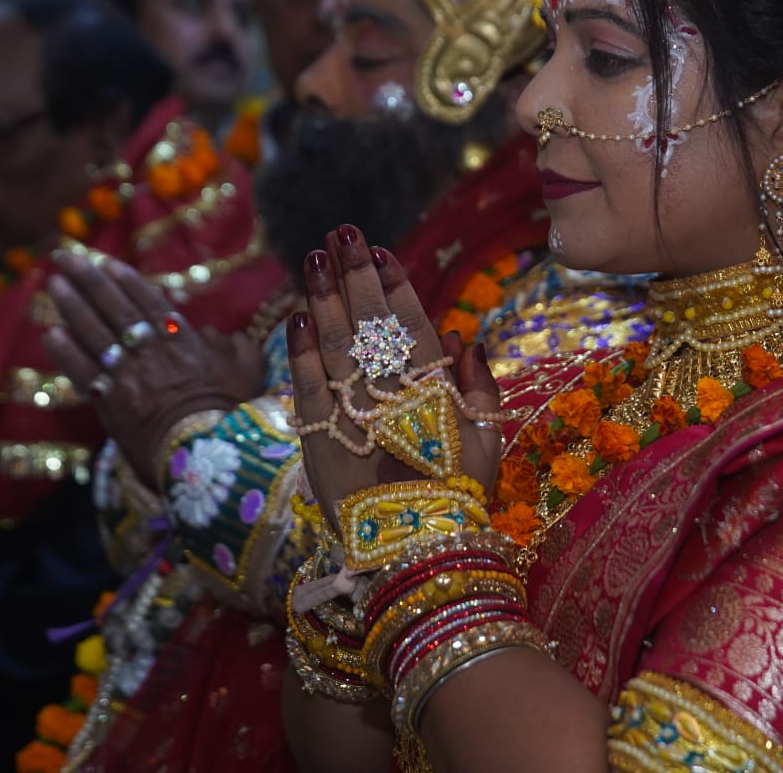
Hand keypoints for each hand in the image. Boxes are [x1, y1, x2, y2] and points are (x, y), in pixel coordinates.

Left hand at [42, 252, 264, 486]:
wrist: (204, 451)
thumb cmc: (231, 411)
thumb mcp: (246, 370)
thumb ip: (233, 346)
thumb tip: (217, 336)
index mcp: (182, 339)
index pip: (148, 301)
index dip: (126, 280)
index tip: (106, 262)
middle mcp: (149, 349)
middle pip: (113, 307)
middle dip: (87, 279)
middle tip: (65, 255)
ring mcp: (126, 373)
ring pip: (93, 332)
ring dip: (71, 306)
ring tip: (54, 284)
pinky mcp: (109, 401)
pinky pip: (82, 371)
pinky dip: (65, 352)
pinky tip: (50, 333)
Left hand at [286, 225, 501, 533]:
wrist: (417, 549)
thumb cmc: (460, 497)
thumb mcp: (488, 442)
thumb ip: (479, 388)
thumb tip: (466, 339)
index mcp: (435, 387)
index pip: (411, 320)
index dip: (394, 282)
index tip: (380, 250)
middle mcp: (392, 389)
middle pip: (368, 318)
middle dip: (354, 272)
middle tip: (341, 233)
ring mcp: (353, 409)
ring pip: (335, 341)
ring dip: (323, 297)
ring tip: (313, 259)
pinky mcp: (319, 438)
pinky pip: (305, 383)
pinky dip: (299, 351)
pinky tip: (293, 319)